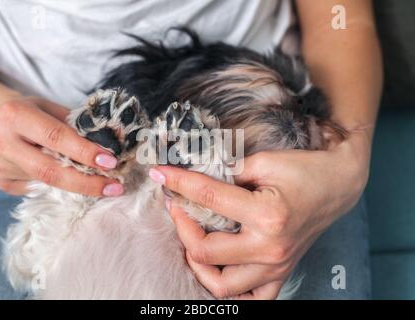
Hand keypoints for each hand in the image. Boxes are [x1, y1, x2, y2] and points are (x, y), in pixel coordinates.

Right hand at [0, 95, 123, 195]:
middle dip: (86, 182)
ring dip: (80, 187)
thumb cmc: (36, 114)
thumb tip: (117, 139)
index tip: (111, 162)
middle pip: (49, 170)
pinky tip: (76, 185)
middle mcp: (2, 141)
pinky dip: (62, 188)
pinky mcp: (1, 181)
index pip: (56, 136)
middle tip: (114, 186)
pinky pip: (38, 189)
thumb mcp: (55, 110)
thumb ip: (82, 126)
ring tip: (105, 187)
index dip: (84, 151)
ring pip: (47, 183)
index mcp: (16, 115)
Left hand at [148, 133, 370, 298]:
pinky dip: (230, 290)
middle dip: (182, 226)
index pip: (208, 198)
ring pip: (222, 286)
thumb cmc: (305, 170)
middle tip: (178, 206)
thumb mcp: (264, 162)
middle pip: (205, 251)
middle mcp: (270, 248)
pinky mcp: (280, 273)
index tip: (161, 173)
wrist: (338, 185)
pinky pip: (252, 299)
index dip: (180, 182)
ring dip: (199, 264)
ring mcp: (276, 266)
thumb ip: (227, 171)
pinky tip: (220, 270)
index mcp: (267, 215)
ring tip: (194, 240)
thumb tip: (194, 177)